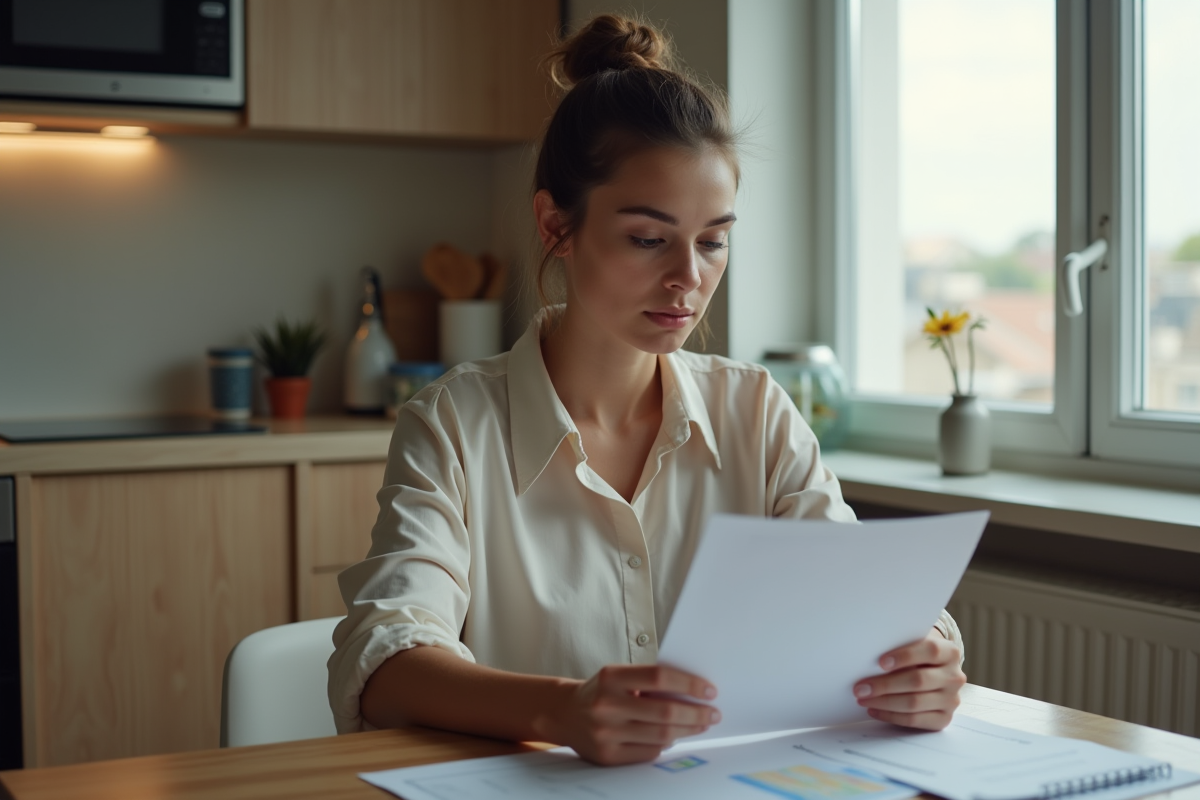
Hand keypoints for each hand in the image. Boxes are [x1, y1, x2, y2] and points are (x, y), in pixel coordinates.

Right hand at [546, 664, 719, 765]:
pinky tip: (675, 737)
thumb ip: (648, 682)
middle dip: (696, 713)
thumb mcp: (619, 677)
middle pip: (664, 711)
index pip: (659, 677)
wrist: (565, 713)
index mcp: (611, 677)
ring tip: (701, 725)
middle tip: (713, 713)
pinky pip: (648, 752)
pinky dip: (666, 745)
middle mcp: (606, 705)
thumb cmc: (601, 691)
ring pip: (660, 735)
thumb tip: (692, 693)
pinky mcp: (607, 755)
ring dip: (687, 730)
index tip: (710, 690)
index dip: (689, 683)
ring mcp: (605, 733)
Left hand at [852, 628, 965, 729]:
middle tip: (860, 688)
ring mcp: (951, 700)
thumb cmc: (916, 655)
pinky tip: (874, 710)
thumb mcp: (913, 644)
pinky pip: (914, 720)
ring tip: (863, 699)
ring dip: (884, 702)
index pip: (930, 650)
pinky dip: (891, 716)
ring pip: (914, 703)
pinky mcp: (944, 718)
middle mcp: (954, 677)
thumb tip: (868, 657)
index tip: (880, 662)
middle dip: (885, 685)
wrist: (935, 672)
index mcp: (950, 652)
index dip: (905, 656)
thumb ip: (899, 645)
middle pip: (918, 680)